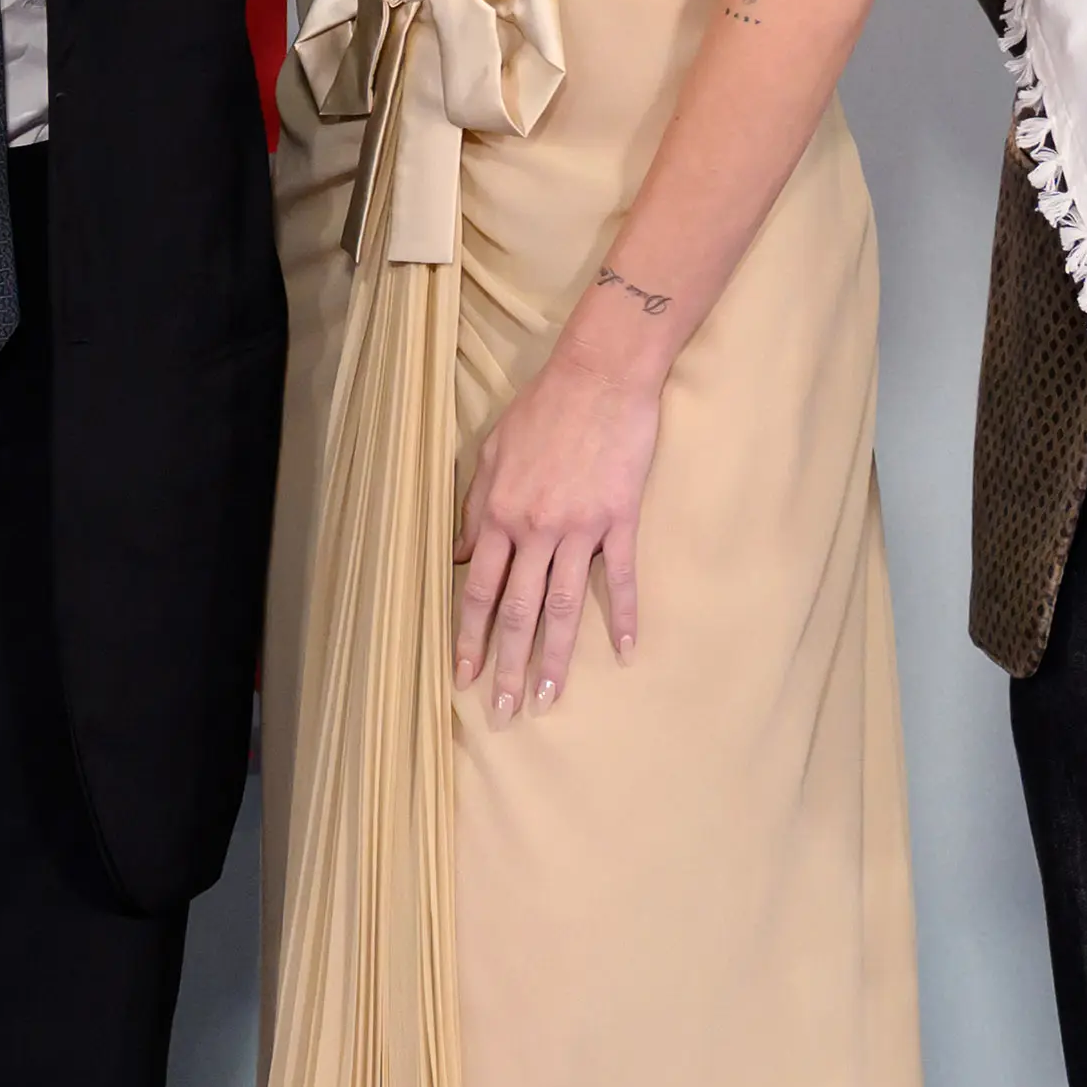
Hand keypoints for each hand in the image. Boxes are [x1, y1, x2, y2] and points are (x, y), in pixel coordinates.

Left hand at [454, 295, 668, 712]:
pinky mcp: (619, 519)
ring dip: (556, 659)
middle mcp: (535, 529)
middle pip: (518, 611)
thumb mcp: (491, 453)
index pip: (479, 590)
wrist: (601, 375)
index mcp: (499, 515)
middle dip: (508, 666)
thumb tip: (460, 555)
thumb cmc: (543, 409)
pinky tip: (626, 652)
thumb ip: (475, 507)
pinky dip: (624, 616)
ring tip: (550, 700)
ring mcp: (579, 528)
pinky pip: (621, 577)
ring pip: (564, 606)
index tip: (463, 675)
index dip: (470, 635)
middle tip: (503, 712)